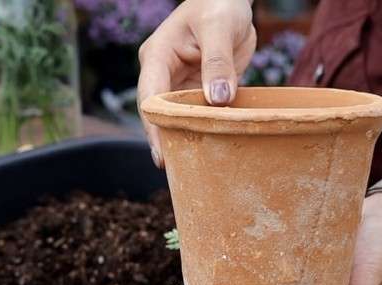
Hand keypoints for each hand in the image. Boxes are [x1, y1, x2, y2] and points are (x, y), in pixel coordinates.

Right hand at [137, 0, 255, 166]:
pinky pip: (195, 116)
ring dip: (183, 140)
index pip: (150, 97)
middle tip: (176, 171)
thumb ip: (218, 62)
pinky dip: (200, 132)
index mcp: (158, 56)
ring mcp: (179, 84)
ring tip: (189, 169)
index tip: (162, 154)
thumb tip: (219, 99)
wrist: (231, 2)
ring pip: (176, 118)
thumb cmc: (220, 5)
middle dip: (165, 140)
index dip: (153, 127)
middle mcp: (163, 73)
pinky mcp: (196, 91)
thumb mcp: (219, 27)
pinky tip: (207, 151)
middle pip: (158, 114)